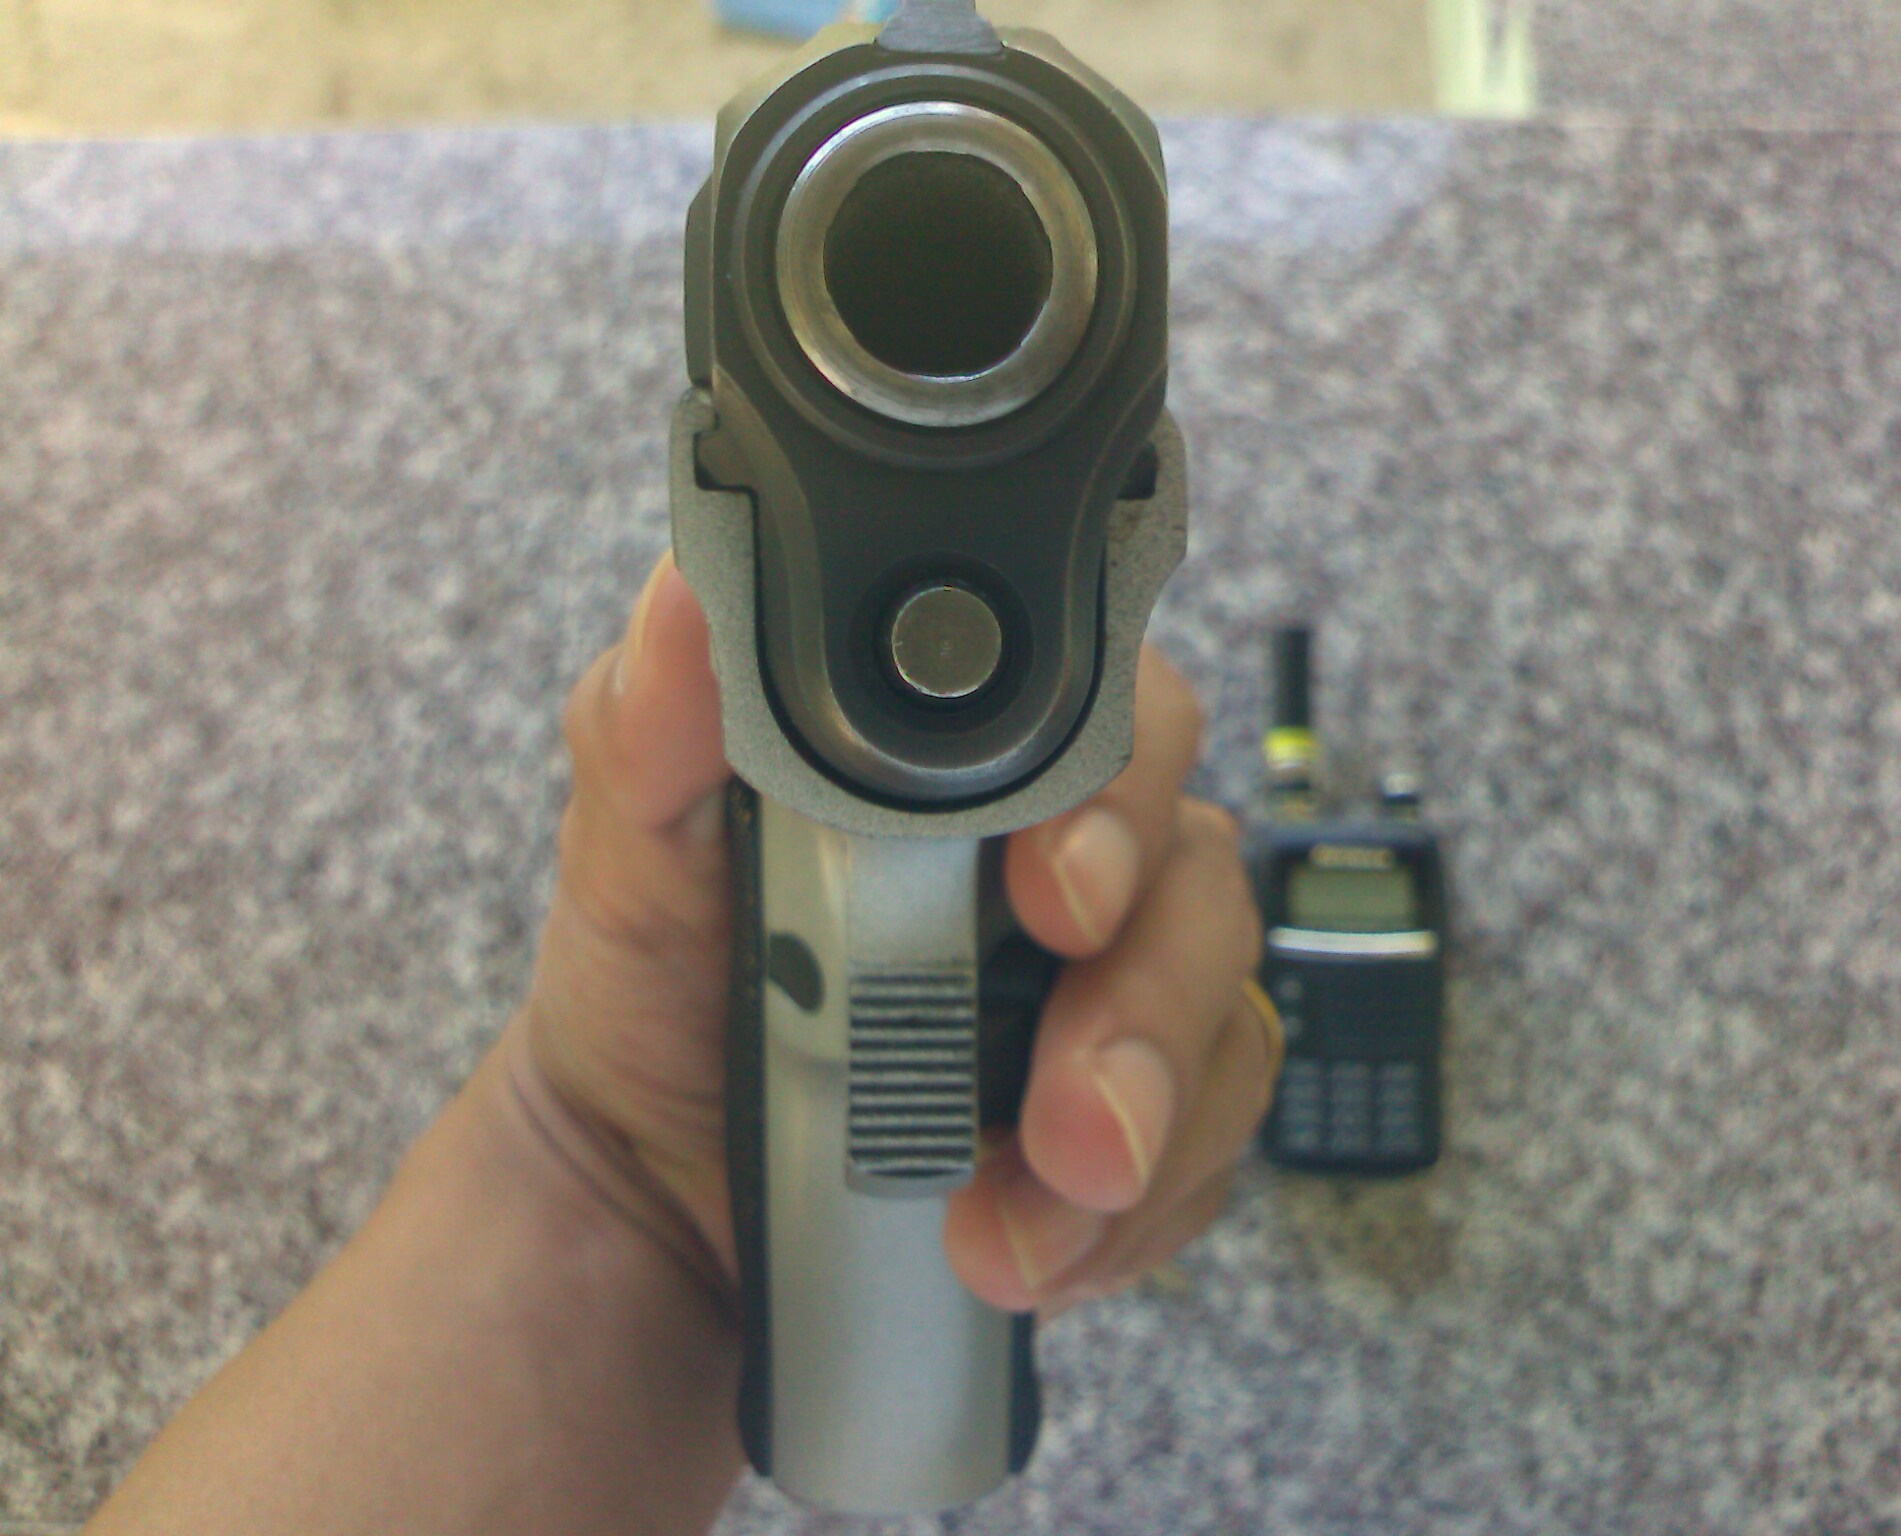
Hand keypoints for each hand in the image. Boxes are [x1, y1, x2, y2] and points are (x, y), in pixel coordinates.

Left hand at [513, 554, 1275, 1313]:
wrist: (661, 1184)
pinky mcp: (1143, 1104)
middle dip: (1144, 1001)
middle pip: (1197, 871)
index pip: (1113, 717)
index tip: (1052, 893)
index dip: (1113, 794)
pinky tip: (1027, 1248)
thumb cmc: (659, 982)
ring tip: (1010, 1231)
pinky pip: (1209, 1148)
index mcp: (976, 761)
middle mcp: (1072, 848)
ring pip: (1223, 1018)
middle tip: (1071, 1112)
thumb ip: (654, 723)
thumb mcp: (631, 850)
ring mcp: (1119, 980)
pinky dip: (1131, 1215)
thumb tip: (690, 596)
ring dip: (1141, 1132)